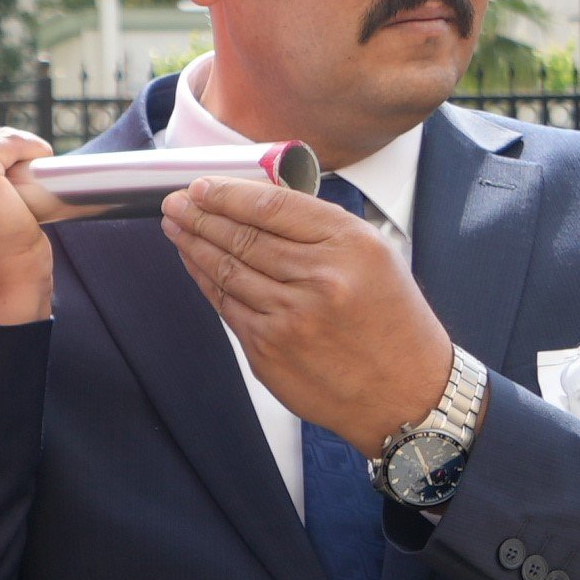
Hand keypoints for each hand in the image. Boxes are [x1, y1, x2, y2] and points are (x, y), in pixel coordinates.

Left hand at [161, 173, 455, 450]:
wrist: (404, 394)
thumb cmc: (393, 323)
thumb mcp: (376, 256)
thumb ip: (320, 229)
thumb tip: (257, 203)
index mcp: (350, 246)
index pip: (272, 207)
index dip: (227, 193)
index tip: (201, 185)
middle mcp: (319, 280)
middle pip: (242, 236)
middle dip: (200, 216)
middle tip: (175, 202)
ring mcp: (290, 319)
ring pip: (227, 271)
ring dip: (194, 245)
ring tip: (176, 227)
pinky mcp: (268, 351)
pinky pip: (226, 307)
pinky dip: (206, 281)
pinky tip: (195, 264)